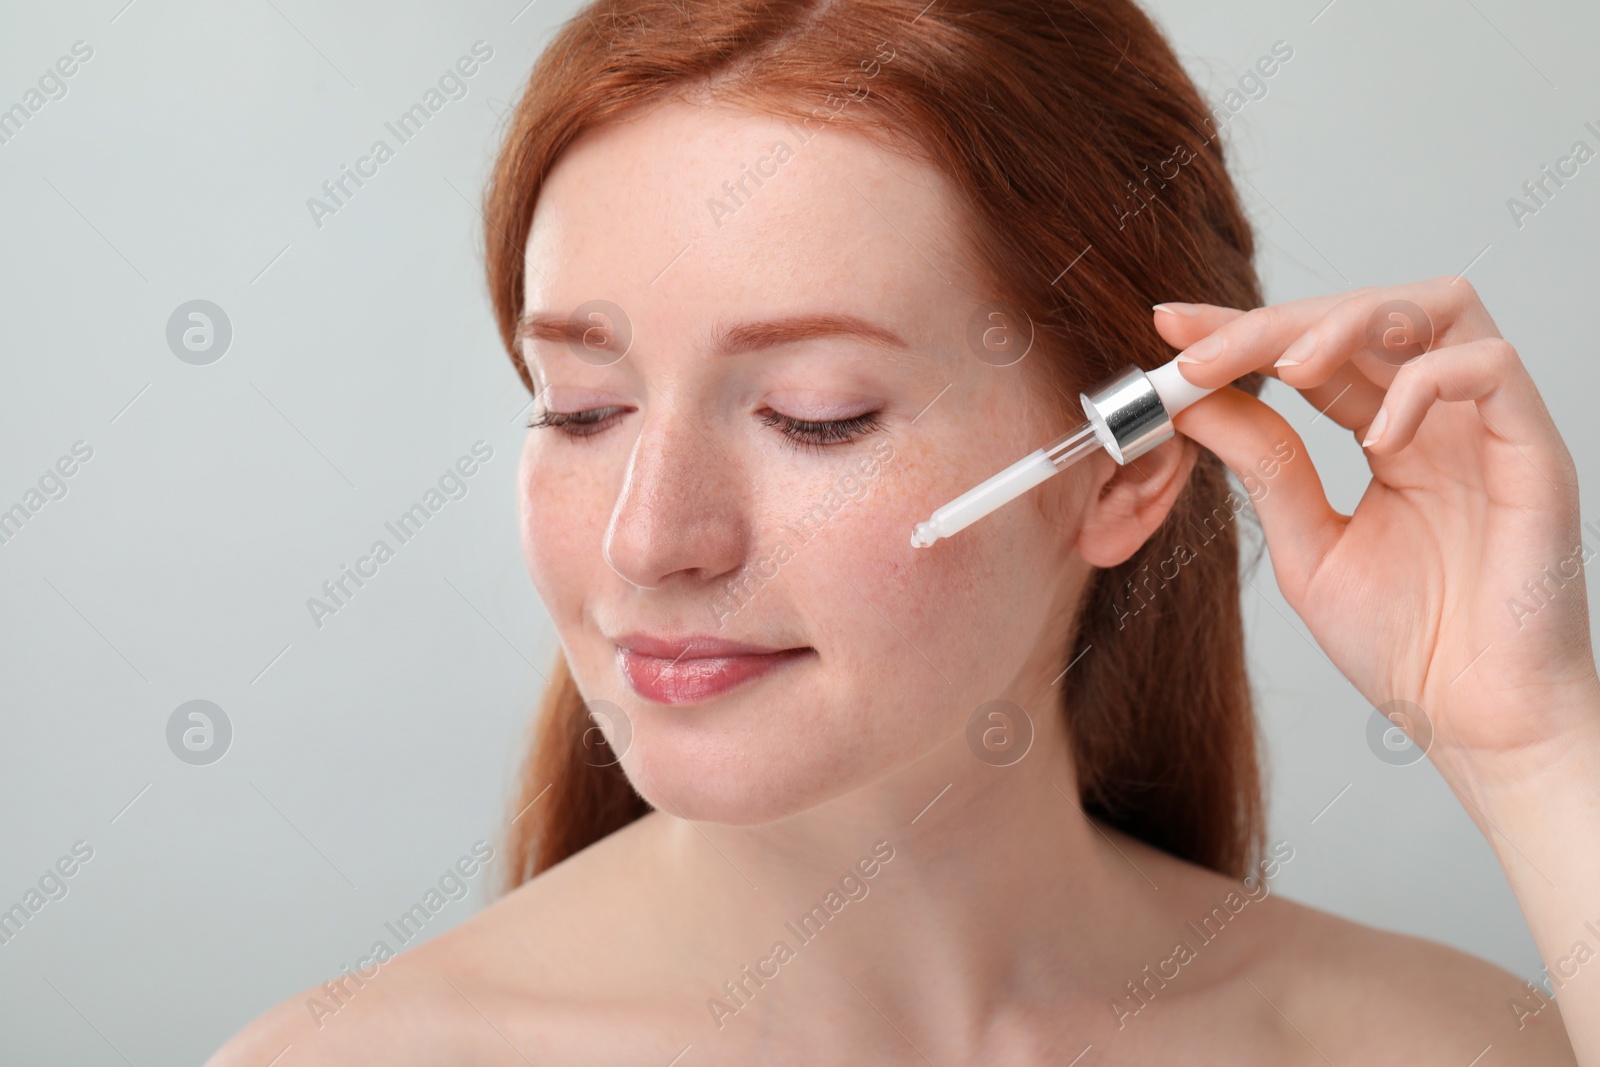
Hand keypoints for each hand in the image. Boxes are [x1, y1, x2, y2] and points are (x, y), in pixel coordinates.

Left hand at [1153, 278, 1599, 789]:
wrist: (1475, 721)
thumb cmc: (1408, 645)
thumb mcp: (1307, 545)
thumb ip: (1263, 466)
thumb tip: (1193, 399)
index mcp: (1387, 436)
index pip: (1312, 350)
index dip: (1241, 328)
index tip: (1170, 325)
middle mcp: (1439, 418)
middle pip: (1363, 313)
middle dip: (1272, 321)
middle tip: (1201, 354)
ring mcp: (1487, 427)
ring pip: (1436, 305)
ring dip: (1350, 320)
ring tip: (1287, 368)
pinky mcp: (1534, 450)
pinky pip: (1490, 365)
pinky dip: (1424, 382)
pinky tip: (1377, 440)